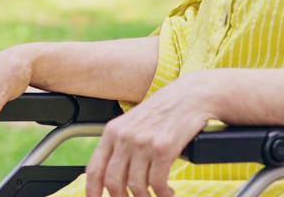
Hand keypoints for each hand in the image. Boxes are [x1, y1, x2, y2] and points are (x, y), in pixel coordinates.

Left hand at [84, 75, 208, 196]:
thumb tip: (111, 175)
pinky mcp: (164, 148)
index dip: (92, 191)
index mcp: (112, 131)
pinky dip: (162, 194)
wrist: (191, 96)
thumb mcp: (133, 123)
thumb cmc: (163, 111)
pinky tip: (167, 192)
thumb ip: (120, 144)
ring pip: (136, 186)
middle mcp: (125, 137)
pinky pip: (157, 183)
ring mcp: (144, 142)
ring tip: (155, 196)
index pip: (94, 169)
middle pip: (113, 182)